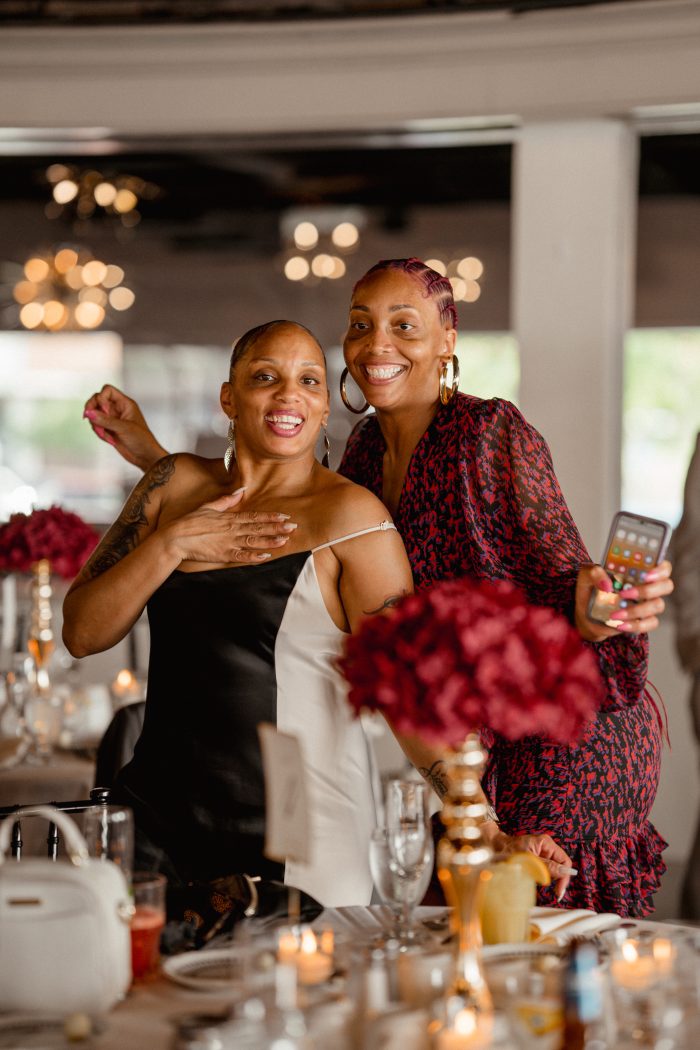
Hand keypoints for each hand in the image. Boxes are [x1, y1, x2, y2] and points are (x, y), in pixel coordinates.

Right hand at [83, 384, 166, 471]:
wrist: (145, 456)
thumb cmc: (142, 440)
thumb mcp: (124, 428)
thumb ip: (105, 420)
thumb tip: (89, 412)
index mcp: (125, 404)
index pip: (107, 390)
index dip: (102, 398)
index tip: (104, 410)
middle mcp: (117, 409)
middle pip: (97, 401)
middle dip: (93, 411)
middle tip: (89, 419)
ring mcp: (112, 419)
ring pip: (94, 414)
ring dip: (96, 425)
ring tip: (105, 435)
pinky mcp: (108, 429)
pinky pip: (96, 426)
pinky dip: (99, 432)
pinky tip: (109, 440)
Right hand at [162, 489, 296, 564]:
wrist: (175, 538)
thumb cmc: (189, 523)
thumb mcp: (208, 506)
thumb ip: (226, 500)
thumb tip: (241, 490)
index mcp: (229, 518)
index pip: (254, 516)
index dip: (270, 517)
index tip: (284, 516)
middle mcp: (231, 529)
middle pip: (258, 528)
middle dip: (276, 527)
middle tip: (293, 527)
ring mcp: (228, 542)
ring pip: (254, 541)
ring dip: (270, 541)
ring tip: (285, 540)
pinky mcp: (222, 555)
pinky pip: (241, 556)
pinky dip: (254, 556)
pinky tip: (266, 556)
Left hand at [483, 824, 574, 900]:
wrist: (495, 847)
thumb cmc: (508, 851)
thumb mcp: (528, 861)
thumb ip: (547, 866)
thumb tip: (565, 872)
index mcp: (546, 843)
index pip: (564, 861)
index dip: (565, 876)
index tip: (559, 891)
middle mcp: (546, 846)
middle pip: (560, 865)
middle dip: (556, 878)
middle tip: (550, 891)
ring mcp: (542, 851)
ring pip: (554, 869)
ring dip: (547, 877)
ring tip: (535, 879)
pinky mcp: (538, 857)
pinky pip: (545, 869)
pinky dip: (541, 875)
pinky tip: (533, 876)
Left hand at [575, 561, 673, 641]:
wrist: (585, 612)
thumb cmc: (591, 588)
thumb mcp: (587, 575)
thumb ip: (594, 573)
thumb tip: (607, 584)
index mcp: (639, 570)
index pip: (662, 566)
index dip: (660, 569)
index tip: (645, 574)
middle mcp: (648, 585)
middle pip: (666, 586)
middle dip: (649, 590)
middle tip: (626, 593)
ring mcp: (648, 604)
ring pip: (658, 606)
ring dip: (637, 610)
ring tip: (615, 613)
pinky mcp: (643, 620)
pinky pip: (650, 623)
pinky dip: (635, 625)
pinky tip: (619, 624)